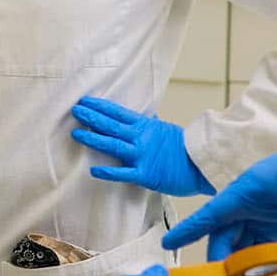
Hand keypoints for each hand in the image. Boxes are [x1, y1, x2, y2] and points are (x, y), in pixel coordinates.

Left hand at [71, 96, 214, 196]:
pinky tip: (93, 169)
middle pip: (111, 125)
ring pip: (112, 145)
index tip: (84, 100)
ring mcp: (142, 156)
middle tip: (75, 111)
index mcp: (145, 126)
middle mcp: (141, 138)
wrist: (202, 164)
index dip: (100, 106)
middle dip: (91, 117)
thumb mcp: (167, 130)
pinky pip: (123, 173)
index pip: (117, 112)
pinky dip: (108, 171)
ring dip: (93, 139)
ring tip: (76, 133)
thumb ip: (153, 124)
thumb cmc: (185, 148)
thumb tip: (150, 115)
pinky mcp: (145, 175)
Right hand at [161, 136, 276, 275]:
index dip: (189, 229)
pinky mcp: (274, 226)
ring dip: (241, 275)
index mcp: (245, 192)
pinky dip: (257, 271)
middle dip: (224, 269)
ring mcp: (259, 217)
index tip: (168, 242)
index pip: (211, 213)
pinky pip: (258, 252)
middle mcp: (246, 206)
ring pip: (239, 250)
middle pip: (224, 240)